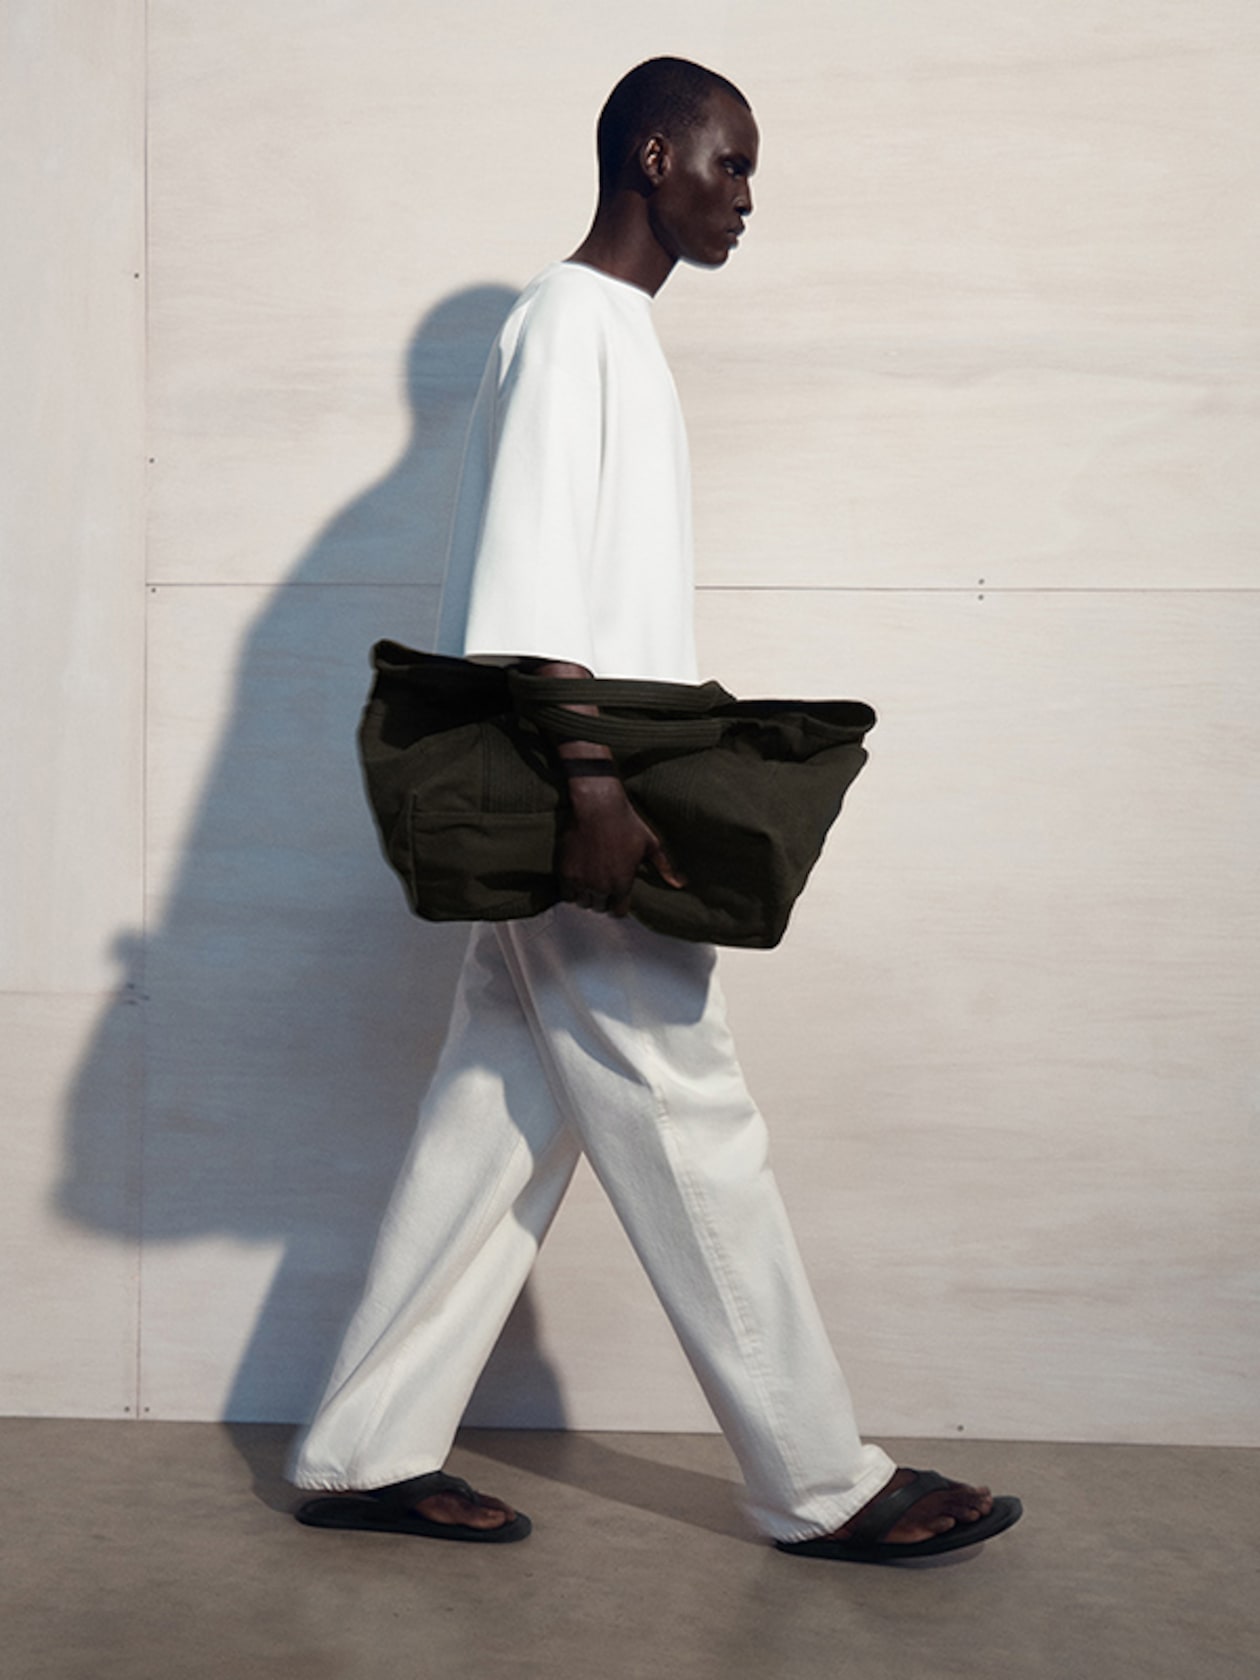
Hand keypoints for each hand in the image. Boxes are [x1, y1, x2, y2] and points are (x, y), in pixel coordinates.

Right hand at [557, 779, 684, 915]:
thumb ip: (664, 868)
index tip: (618, 896)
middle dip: (603, 899)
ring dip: (586, 896)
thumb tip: (680, 884)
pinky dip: (571, 890)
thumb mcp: (651, 844)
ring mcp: (582, 881)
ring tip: (590, 883)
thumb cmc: (627, 823)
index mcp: (622, 884)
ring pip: (583, 902)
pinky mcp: (565, 872)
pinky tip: (577, 879)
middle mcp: (601, 887)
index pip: (619, 911)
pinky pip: (565, 894)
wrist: (598, 806)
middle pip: (600, 907)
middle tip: (603, 884)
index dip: (619, 904)